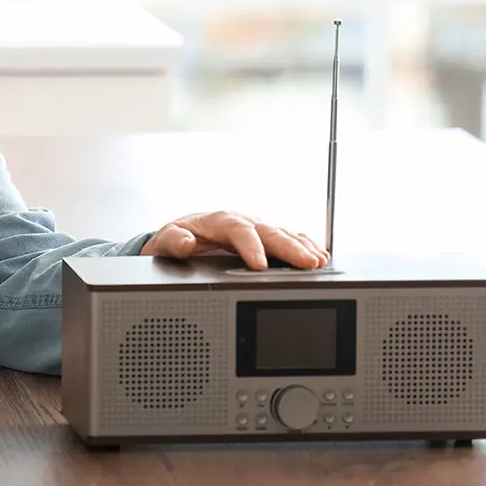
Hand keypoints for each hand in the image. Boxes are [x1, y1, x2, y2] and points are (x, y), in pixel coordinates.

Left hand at [141, 211, 328, 270]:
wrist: (181, 237)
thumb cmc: (176, 239)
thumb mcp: (166, 241)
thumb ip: (172, 242)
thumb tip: (184, 242)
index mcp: (219, 220)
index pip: (238, 230)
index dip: (251, 247)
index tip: (260, 265)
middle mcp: (242, 222)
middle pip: (269, 231)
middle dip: (289, 247)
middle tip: (307, 263)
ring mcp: (256, 230)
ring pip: (283, 235)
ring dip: (302, 247)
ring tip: (319, 261)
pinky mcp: (264, 239)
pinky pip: (288, 240)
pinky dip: (305, 247)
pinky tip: (319, 257)